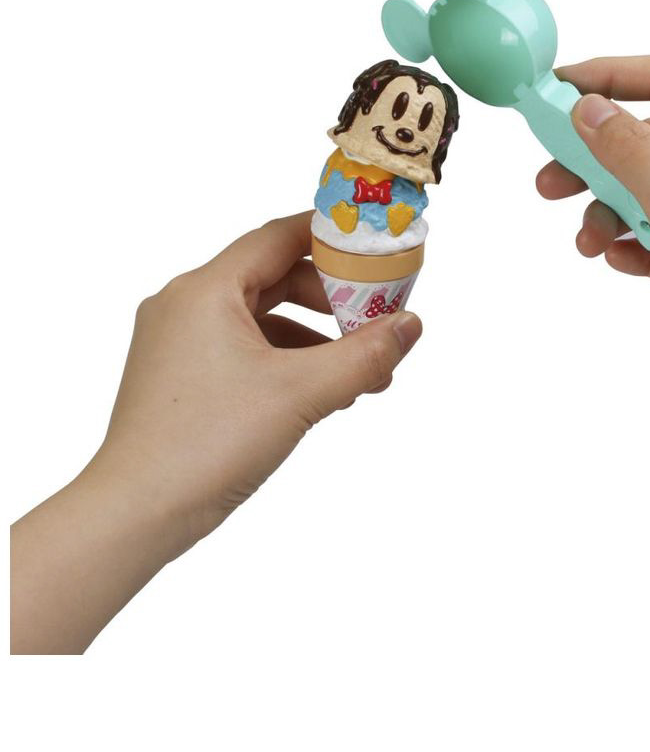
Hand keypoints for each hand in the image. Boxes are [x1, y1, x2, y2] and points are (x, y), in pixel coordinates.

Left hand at [11, 212, 422, 652]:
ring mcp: (177, 342)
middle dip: (331, 299)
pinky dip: (287, 361)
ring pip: (261, 318)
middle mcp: (184, 305)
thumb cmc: (206, 445)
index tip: (374, 248)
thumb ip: (364, 355)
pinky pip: (244, 350)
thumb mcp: (302, 393)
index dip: (331, 238)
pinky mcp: (179, 377)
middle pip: (273, 276)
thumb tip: (411, 325)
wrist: (136, 515)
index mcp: (205, 290)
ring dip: (314, 336)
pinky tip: (322, 392)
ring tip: (360, 369)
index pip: (278, 236)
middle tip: (376, 318)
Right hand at [538, 55, 649, 411]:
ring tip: (589, 243)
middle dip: (591, 160)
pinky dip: (632, 249)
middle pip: (643, 143)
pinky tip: (624, 263)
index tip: (555, 91)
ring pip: (644, 197)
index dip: (609, 75)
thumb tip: (587, 107)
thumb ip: (631, 150)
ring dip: (606, 213)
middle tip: (549, 184)